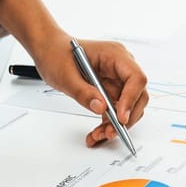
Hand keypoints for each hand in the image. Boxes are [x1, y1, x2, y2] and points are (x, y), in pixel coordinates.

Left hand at [0, 0, 147, 146]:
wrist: (49, 51)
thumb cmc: (56, 53)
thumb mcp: (65, 74)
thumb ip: (83, 92)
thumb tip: (101, 108)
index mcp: (115, 55)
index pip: (135, 78)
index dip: (131, 99)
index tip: (120, 117)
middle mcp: (120, 67)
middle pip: (137, 96)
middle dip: (125, 117)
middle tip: (110, 132)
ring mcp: (116, 80)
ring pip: (127, 107)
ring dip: (115, 125)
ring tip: (98, 136)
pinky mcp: (109, 91)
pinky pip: (115, 111)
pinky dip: (107, 124)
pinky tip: (96, 134)